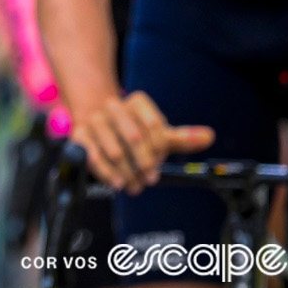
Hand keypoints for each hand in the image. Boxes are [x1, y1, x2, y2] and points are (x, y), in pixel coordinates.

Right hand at [71, 90, 213, 191]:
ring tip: (135, 184)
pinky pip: (93, 155)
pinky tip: (118, 182)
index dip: (159, 148)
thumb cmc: (133, 133)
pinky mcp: (78, 135)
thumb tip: (209, 136)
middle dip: (145, 162)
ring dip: (128, 171)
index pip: (154, 126)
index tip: (160, 160)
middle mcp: (113, 106)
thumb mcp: (158, 135)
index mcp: (137, 102)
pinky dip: (108, 172)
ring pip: (115, 149)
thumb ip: (181, 138)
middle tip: (151, 178)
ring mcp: (94, 119)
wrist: (96, 127)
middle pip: (135, 137)